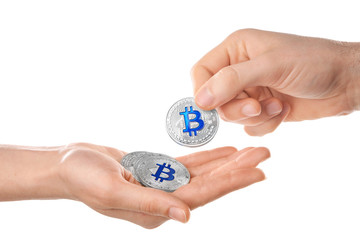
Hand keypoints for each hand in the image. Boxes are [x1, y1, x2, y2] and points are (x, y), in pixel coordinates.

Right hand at [58, 143, 268, 227]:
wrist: (70, 165)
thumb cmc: (84, 178)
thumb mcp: (112, 192)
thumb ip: (149, 204)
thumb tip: (186, 216)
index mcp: (156, 209)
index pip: (202, 195)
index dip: (231, 183)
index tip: (258, 171)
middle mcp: (165, 200)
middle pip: (210, 184)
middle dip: (238, 169)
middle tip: (264, 154)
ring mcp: (163, 186)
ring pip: (204, 173)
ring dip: (228, 162)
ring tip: (251, 150)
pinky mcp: (159, 172)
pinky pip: (189, 165)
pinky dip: (209, 158)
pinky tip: (225, 151)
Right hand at [192, 29, 359, 135]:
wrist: (346, 82)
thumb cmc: (313, 62)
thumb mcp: (270, 66)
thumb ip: (232, 81)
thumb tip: (201, 99)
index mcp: (236, 50)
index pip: (202, 72)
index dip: (203, 91)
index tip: (211, 107)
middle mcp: (239, 70)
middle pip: (215, 99)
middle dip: (237, 107)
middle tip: (257, 106)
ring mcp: (251, 90)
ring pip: (232, 115)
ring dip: (255, 115)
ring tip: (278, 104)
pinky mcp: (262, 108)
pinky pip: (249, 126)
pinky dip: (265, 123)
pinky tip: (283, 110)